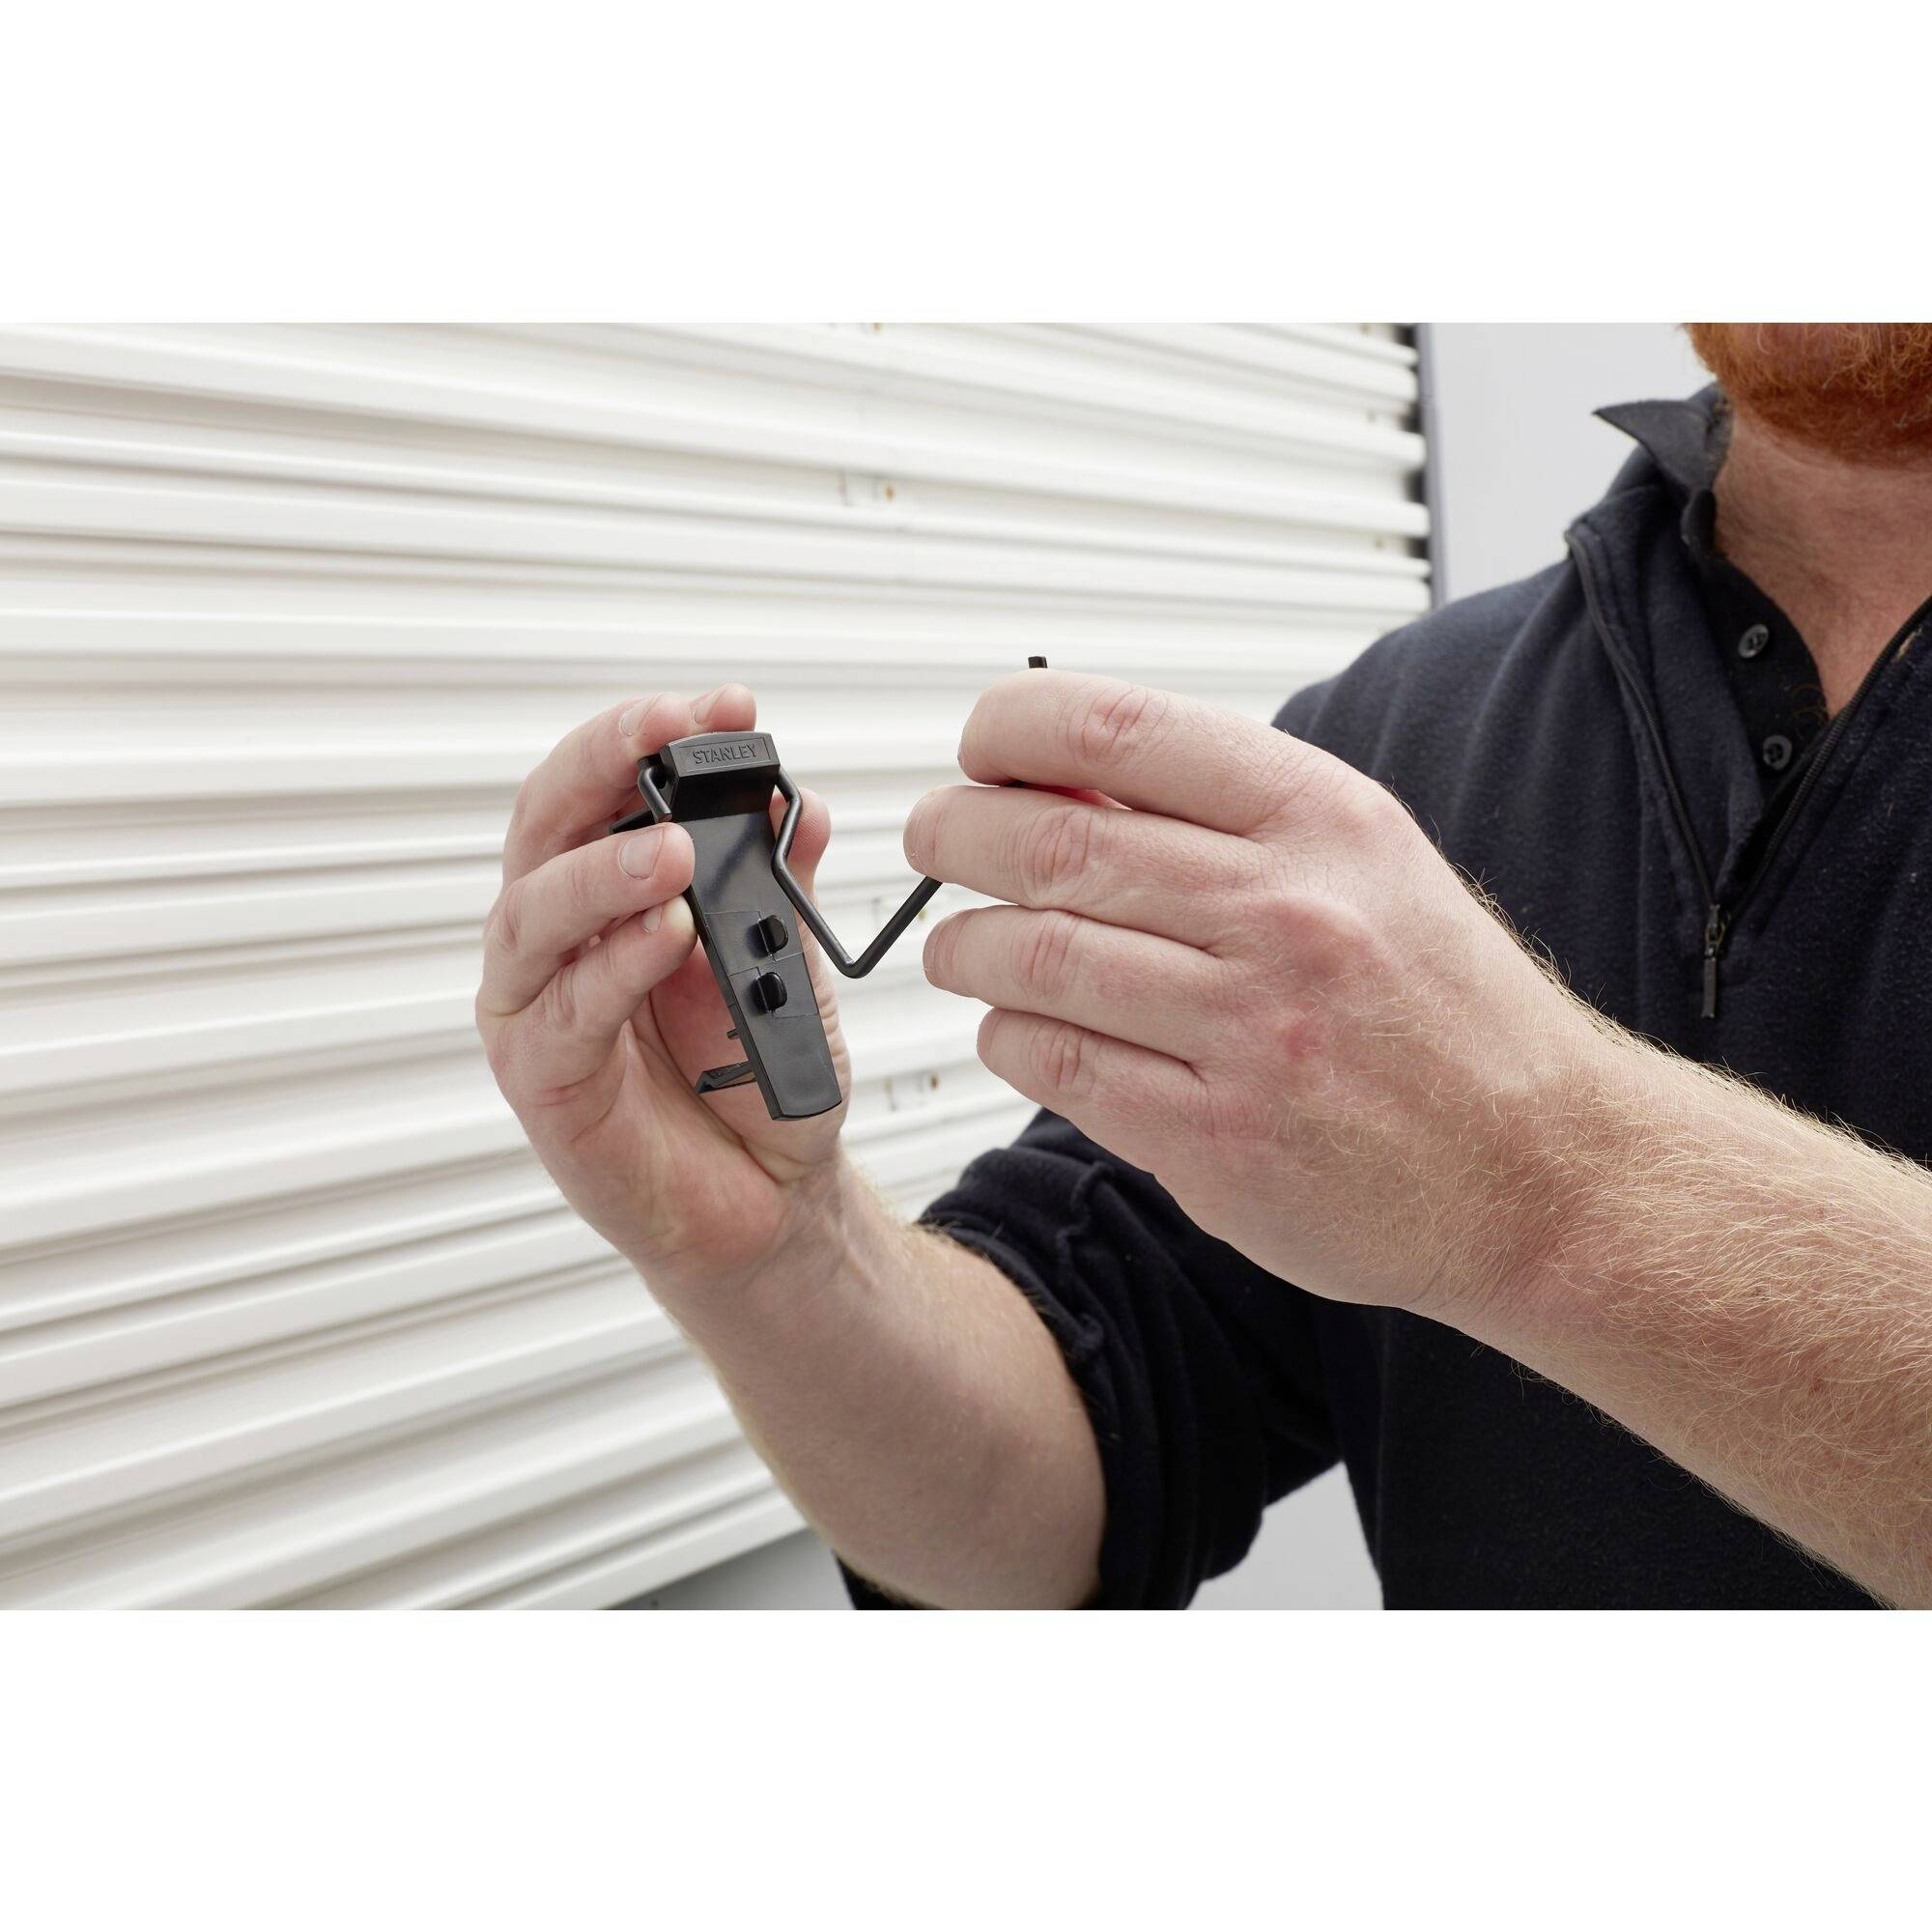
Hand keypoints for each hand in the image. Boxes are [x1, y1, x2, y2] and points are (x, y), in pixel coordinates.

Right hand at [477, 685, 848, 1291]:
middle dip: (602, 766)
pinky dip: (613, 967)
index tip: (720, 704)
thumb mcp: (785, 963)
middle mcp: (560, 942)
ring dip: (601, 871)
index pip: (601, 791)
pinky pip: (564, 1017)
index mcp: (607, 896)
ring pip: (532, 918)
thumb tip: (797, 802)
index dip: (648, 736)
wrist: (773, 1199)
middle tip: (664, 732)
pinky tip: (665, 935)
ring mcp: (541, 1010)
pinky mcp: (545, 1085)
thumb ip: (781, 885)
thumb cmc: (757, 1076)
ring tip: (675, 848)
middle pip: (545, 830)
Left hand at [904, 671, 1604, 1321]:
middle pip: (1048, 843)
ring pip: (1031, 958)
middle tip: (933, 840)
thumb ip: (1226, 815)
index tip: (980, 751)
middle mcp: (1287, 914)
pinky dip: (1006, 1036)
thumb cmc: (1446, 1012)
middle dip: (955, 834)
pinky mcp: (1215, 1141)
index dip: (1008, 729)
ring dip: (962, 946)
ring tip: (959, 946)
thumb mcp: (1366, 865)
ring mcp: (1250, 1032)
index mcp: (1325, 821)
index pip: (1117, 728)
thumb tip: (1061, 775)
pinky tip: (1016, 1026)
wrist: (1544, 1167)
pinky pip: (1055, 1064)